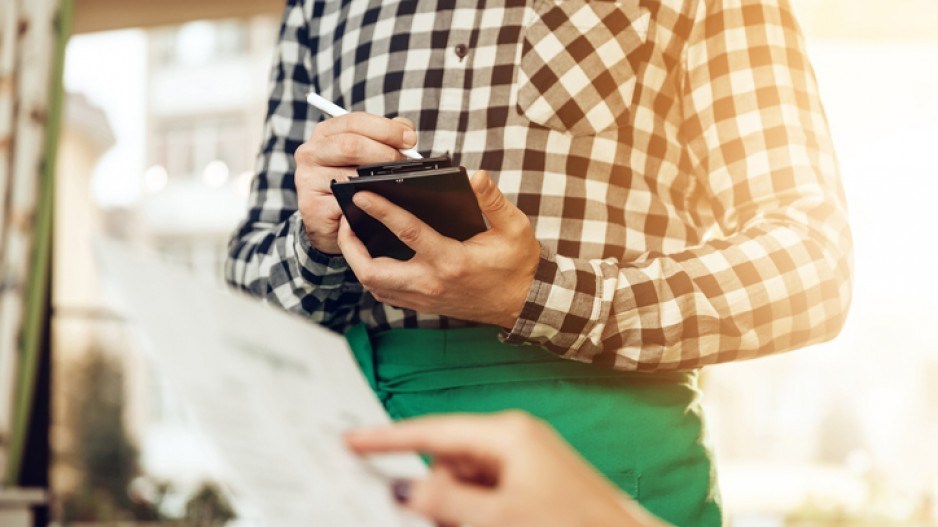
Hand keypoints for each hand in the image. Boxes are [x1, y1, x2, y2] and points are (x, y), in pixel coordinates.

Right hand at [294, 113, 416, 253]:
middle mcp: (310, 152)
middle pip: (352, 145)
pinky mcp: (312, 205)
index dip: (386, 129)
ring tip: (395, 182)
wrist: (328, 221)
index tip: (409, 139)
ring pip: (350, 174)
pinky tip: (379, 203)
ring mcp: (307, 179)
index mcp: (325, 133)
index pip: (356, 122)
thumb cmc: (350, 182)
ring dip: (379, 179)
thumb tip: (406, 129)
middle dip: (385, 153)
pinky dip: (367, 202)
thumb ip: (384, 136)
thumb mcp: (365, 153)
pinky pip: (347, 201)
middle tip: (404, 162)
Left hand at [336, 170, 539, 327]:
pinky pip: (386, 294)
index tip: (360, 194)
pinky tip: (371, 256)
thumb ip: (493, 200)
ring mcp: (425, 297)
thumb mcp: (514, 228)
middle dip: (349, 247)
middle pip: (373, 271)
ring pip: (374, 285)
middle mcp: (431, 282)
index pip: (407, 232)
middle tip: (343, 221)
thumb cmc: (517, 264)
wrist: (523, 304)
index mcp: (451, 260)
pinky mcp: (424, 304)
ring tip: (350, 236)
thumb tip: (477, 176)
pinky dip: (372, 275)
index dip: (380, 210)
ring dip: (356, 262)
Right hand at [345, 412, 668, 526]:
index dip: (388, 438)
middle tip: (437, 516)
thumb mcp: (498, 517)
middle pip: (448, 462)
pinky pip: (486, 491)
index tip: (351, 441)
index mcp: (506, 434)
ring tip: (481, 522)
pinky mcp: (532, 481)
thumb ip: (445, 501)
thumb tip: (403, 489)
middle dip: (435, 492)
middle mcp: (514, 438)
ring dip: (457, 506)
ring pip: (465, 481)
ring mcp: (525, 459)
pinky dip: (477, 509)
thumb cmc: (572, 523)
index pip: (433, 432)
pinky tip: (489, 522)